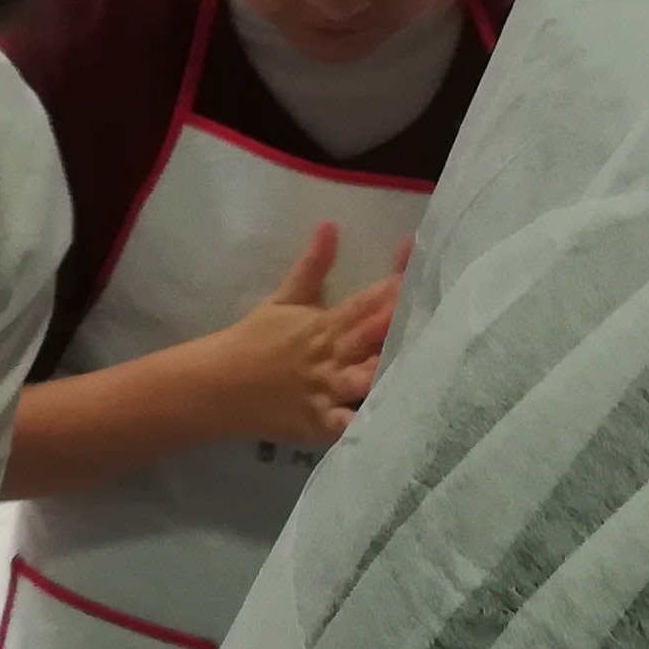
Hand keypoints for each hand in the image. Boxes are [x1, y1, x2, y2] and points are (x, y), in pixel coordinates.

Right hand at [177, 223, 403, 447]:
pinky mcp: (317, 421)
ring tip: (416, 368)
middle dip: (395, 325)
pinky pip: (344, 424)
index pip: (366, 300)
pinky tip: (386, 425)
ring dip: (384, 372)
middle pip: (368, 336)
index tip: (421, 265)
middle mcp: (329, 354)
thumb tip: (330, 224)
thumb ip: (313, 266)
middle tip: (432, 312)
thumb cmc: (255, 340)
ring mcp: (324, 389)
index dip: (395, 283)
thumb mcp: (283, 299)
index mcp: (324, 323)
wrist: (216, 384)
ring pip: (361, 380)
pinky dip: (361, 424)